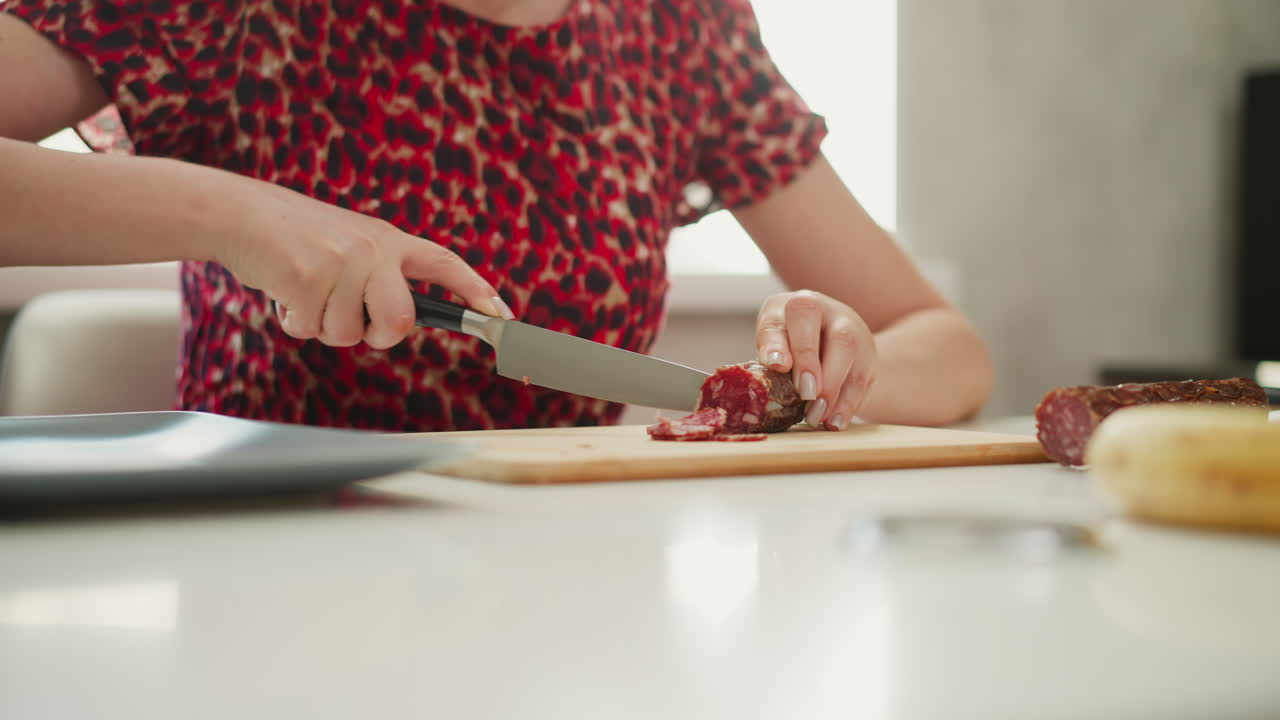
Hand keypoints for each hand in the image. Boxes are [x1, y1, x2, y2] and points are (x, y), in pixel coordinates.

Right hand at [211, 176, 510, 348]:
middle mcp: (373, 249)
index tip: (503, 316)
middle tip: (353, 320)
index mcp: (388, 240)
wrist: (243, 214)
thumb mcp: (349, 245)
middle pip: (400, 323)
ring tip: (304, 289)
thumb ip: (379, 276)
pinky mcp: (307, 275)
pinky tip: (283, 289)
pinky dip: (292, 320)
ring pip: (347, 334)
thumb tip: (398, 324)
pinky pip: (309, 328)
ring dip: (321, 325)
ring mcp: (341, 261)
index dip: (476, 291)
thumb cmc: (296, 239)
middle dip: (377, 335)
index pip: (443, 265)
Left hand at [755, 290, 876, 429]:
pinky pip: (862, 383)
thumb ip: (771, 344)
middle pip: (840, 340)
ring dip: (834, 394)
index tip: (779, 366)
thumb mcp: (773, 332)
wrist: (824, 333)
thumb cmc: (789, 334)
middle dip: (821, 369)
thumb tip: (776, 363)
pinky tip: (834, 422)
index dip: (793, 341)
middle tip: (805, 397)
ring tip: (815, 418)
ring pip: (854, 362)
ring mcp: (858, 336)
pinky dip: (847, 405)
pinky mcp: (868, 360)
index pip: (802, 314)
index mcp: (805, 303)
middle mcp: (837, 315)